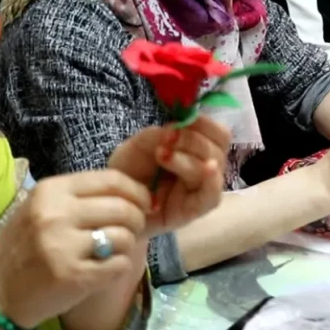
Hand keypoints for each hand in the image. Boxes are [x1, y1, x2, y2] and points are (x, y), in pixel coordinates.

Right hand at [0, 169, 154, 329]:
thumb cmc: (23, 248)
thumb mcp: (42, 210)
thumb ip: (80, 198)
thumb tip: (131, 193)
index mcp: (51, 191)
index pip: (112, 179)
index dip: (137, 191)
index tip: (143, 203)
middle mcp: (56, 214)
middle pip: (123, 208)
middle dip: (137, 219)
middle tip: (132, 230)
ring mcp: (64, 247)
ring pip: (125, 236)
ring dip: (127, 245)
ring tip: (113, 251)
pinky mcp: (75, 277)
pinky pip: (120, 264)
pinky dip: (120, 266)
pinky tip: (105, 269)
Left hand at [108, 118, 226, 234]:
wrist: (112, 201)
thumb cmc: (129, 171)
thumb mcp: (138, 146)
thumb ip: (158, 134)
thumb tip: (179, 126)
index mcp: (195, 149)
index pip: (217, 133)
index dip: (206, 124)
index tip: (184, 119)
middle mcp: (203, 167)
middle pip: (218, 148)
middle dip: (192, 140)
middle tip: (166, 139)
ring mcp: (200, 189)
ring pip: (213, 169)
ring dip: (189, 158)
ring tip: (162, 154)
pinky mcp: (194, 210)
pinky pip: (212, 196)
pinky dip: (211, 181)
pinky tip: (205, 170)